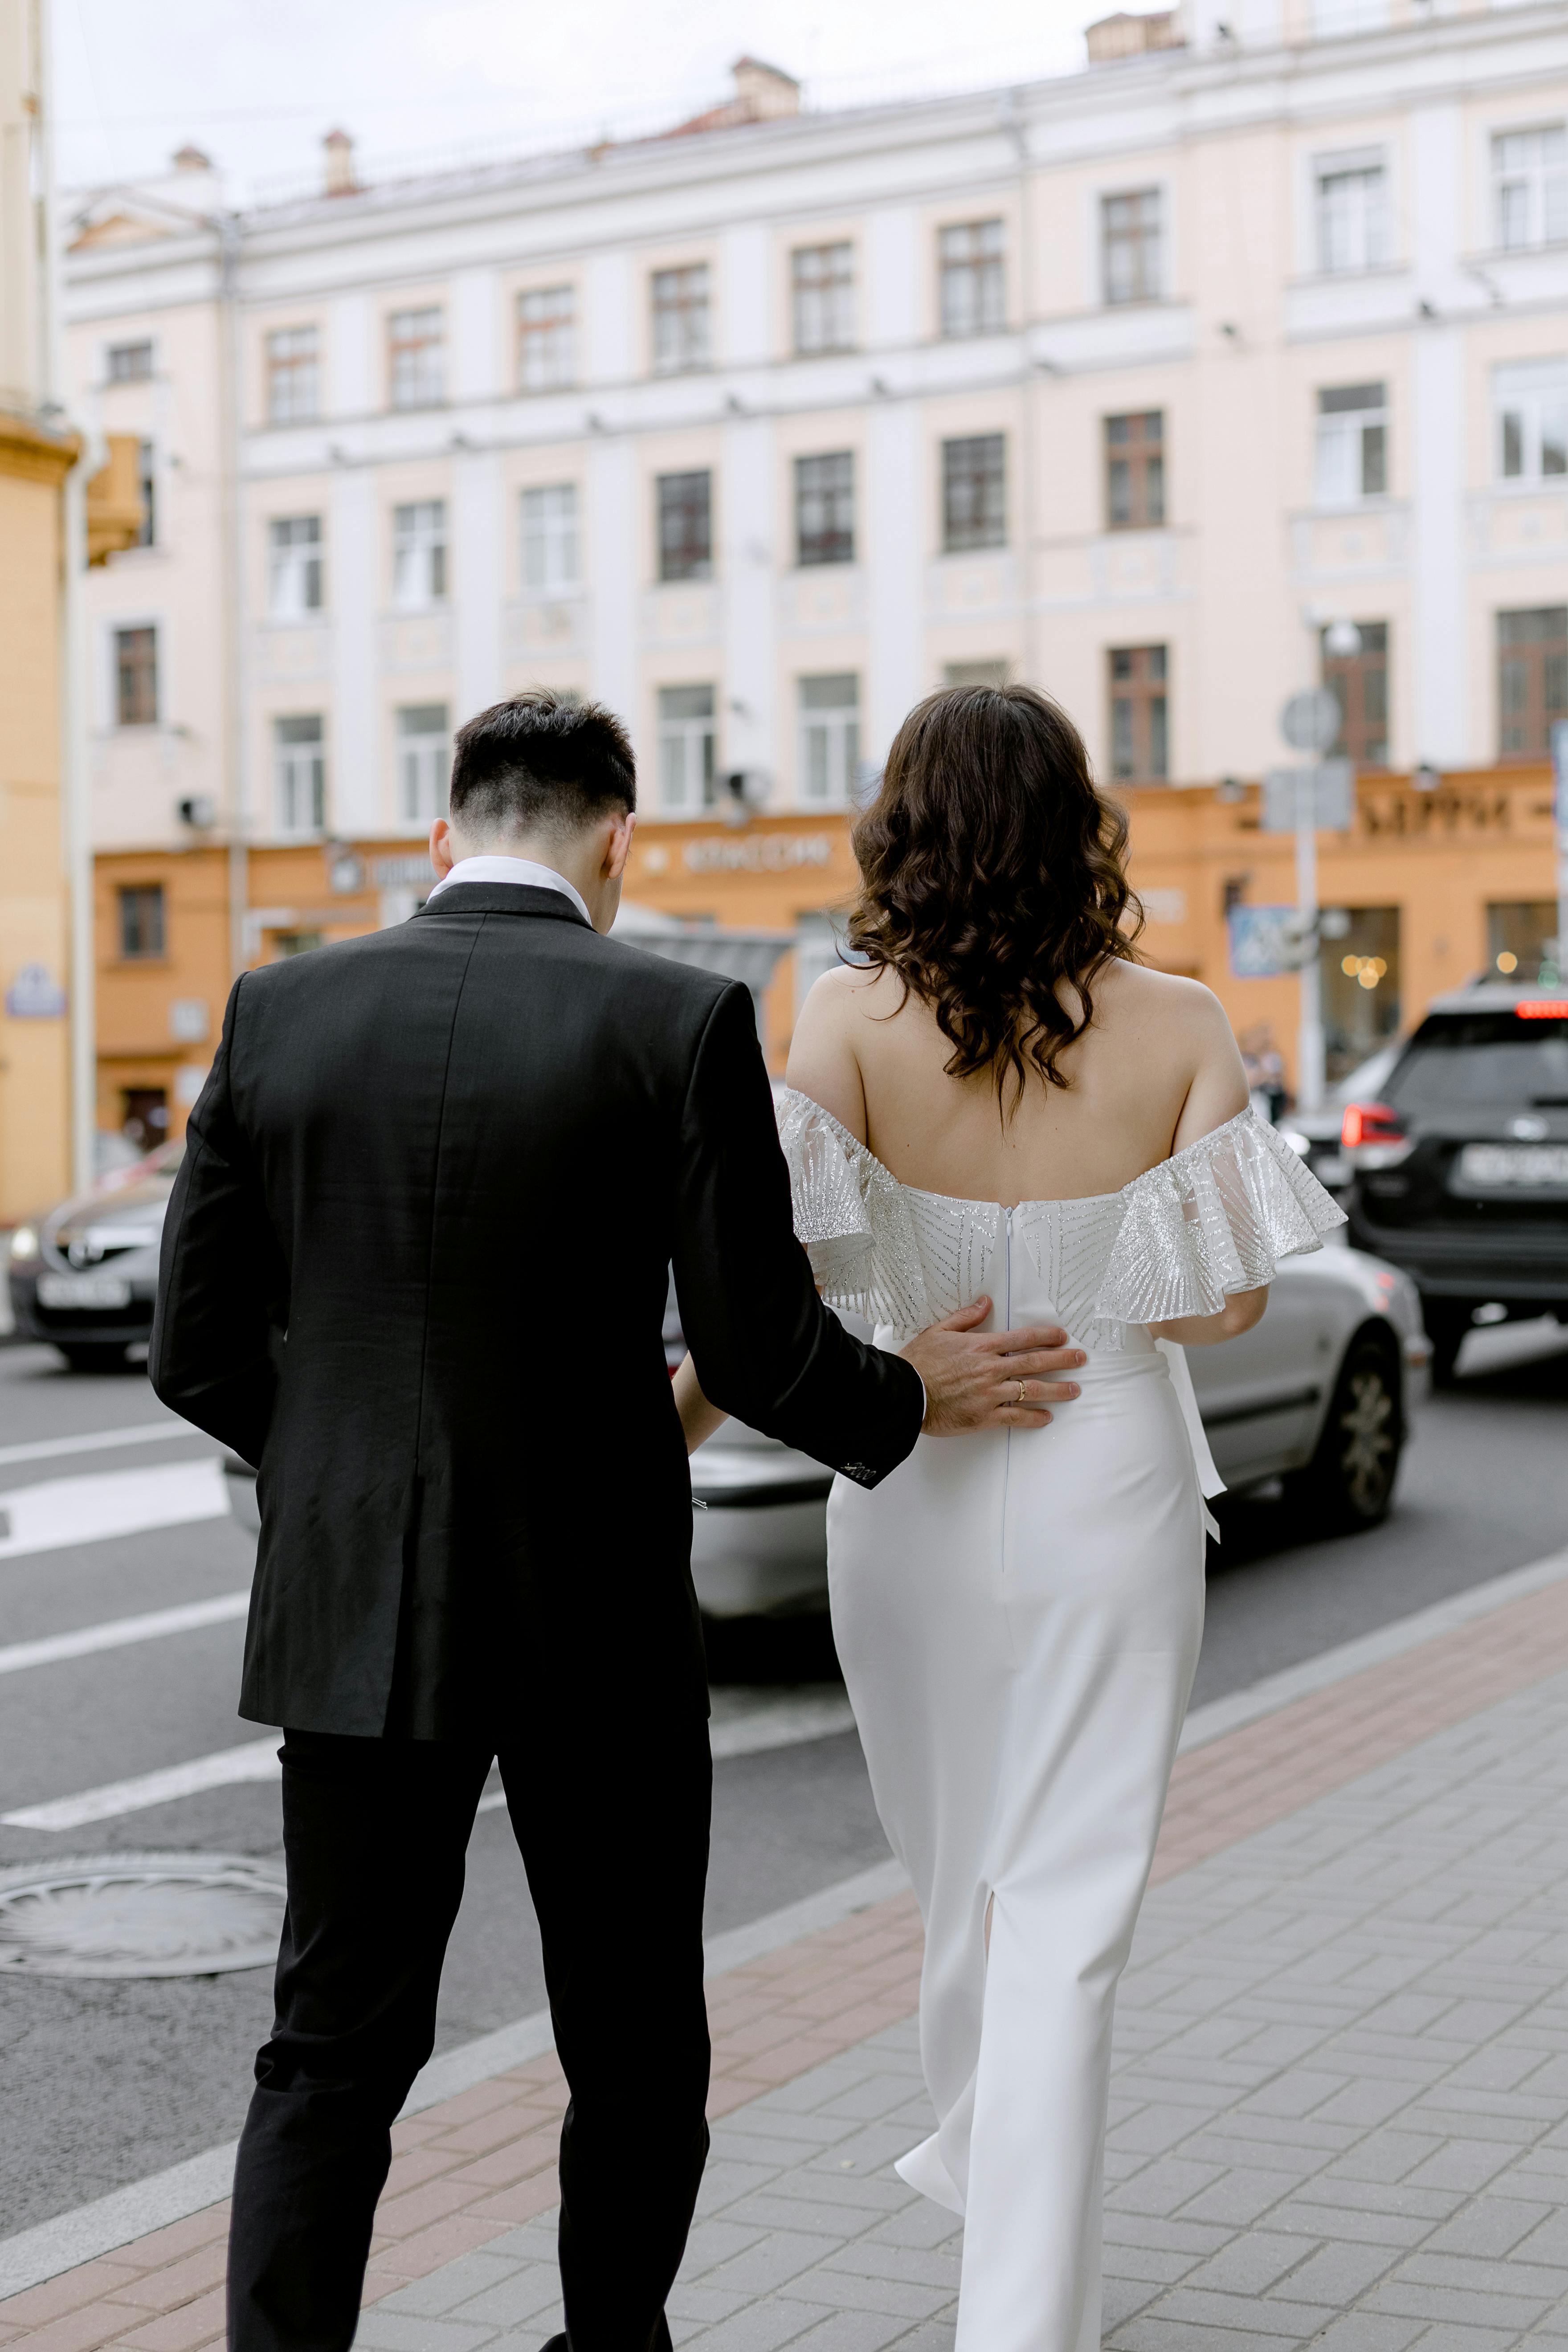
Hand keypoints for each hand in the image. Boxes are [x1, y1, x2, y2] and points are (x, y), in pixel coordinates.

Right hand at [902, 1299, 1083, 1434]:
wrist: (904, 1394)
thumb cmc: (918, 1363)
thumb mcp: (938, 1331)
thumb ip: (966, 1317)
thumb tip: (986, 1302)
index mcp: (981, 1347)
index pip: (1023, 1338)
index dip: (1046, 1336)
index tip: (1062, 1336)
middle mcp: (991, 1369)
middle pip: (1035, 1362)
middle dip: (1062, 1359)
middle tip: (1080, 1359)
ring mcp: (990, 1394)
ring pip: (1031, 1390)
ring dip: (1057, 1389)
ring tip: (1074, 1389)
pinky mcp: (985, 1416)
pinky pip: (1016, 1417)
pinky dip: (1033, 1417)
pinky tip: (1046, 1417)